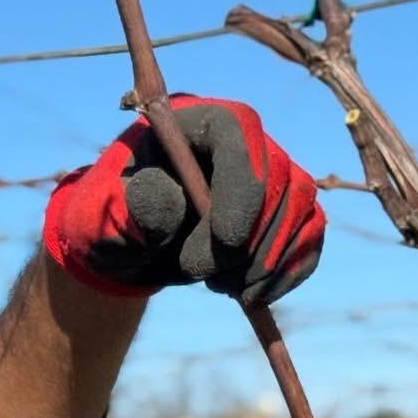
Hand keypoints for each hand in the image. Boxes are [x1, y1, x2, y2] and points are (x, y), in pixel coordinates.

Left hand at [41, 97, 325, 306]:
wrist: (131, 240)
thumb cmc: (114, 217)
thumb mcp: (106, 213)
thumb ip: (131, 207)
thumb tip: (169, 201)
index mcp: (199, 121)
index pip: (240, 139)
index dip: (242, 190)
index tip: (225, 242)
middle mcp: (247, 140)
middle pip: (280, 180)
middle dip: (251, 240)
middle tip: (209, 279)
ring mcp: (274, 174)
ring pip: (302, 210)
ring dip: (268, 262)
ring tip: (221, 287)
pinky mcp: (288, 210)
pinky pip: (311, 236)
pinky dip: (288, 272)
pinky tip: (253, 296)